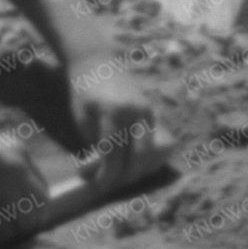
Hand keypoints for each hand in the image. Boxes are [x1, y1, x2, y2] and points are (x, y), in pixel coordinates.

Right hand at [0, 127, 58, 241]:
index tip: (16, 222)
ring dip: (9, 236)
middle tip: (5, 235)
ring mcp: (7, 185)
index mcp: (20, 151)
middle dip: (25, 225)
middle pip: (39, 208)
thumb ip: (2, 167)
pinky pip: (3, 232)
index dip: (30, 210)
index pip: (42, 189)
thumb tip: (10, 201)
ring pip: (25, 223)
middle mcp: (20, 168)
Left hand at [66, 56, 163, 187]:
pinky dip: (156, 157)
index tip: (98, 185)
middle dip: (125, 176)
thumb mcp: (83, 119)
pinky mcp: (157, 114)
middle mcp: (137, 112)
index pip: (113, 153)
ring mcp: (150, 112)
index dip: (106, 174)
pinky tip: (141, 163)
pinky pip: (165, 142)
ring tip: (126, 174)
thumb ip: (95, 145)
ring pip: (156, 152)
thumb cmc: (85, 93)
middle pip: (139, 157)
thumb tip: (102, 173)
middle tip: (111, 183)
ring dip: (142, 169)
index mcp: (114, 112)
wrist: (99, 63)